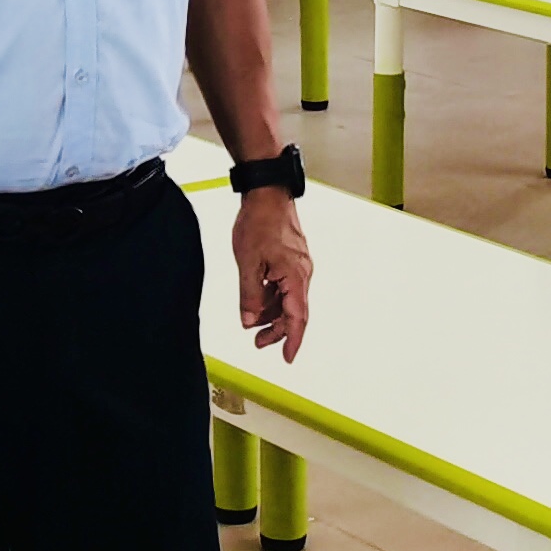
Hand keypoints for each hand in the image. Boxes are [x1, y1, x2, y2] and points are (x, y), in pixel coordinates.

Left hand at [234, 187, 311, 360]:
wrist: (267, 193)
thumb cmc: (261, 221)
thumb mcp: (248, 263)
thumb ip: (250, 295)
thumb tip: (250, 319)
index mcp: (295, 276)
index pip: (297, 317)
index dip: (293, 340)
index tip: (288, 357)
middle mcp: (302, 273)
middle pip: (293, 311)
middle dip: (277, 330)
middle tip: (259, 342)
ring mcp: (297, 265)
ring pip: (287, 298)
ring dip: (271, 312)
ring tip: (252, 322)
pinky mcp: (291, 258)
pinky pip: (284, 285)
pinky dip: (271, 296)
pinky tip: (257, 299)